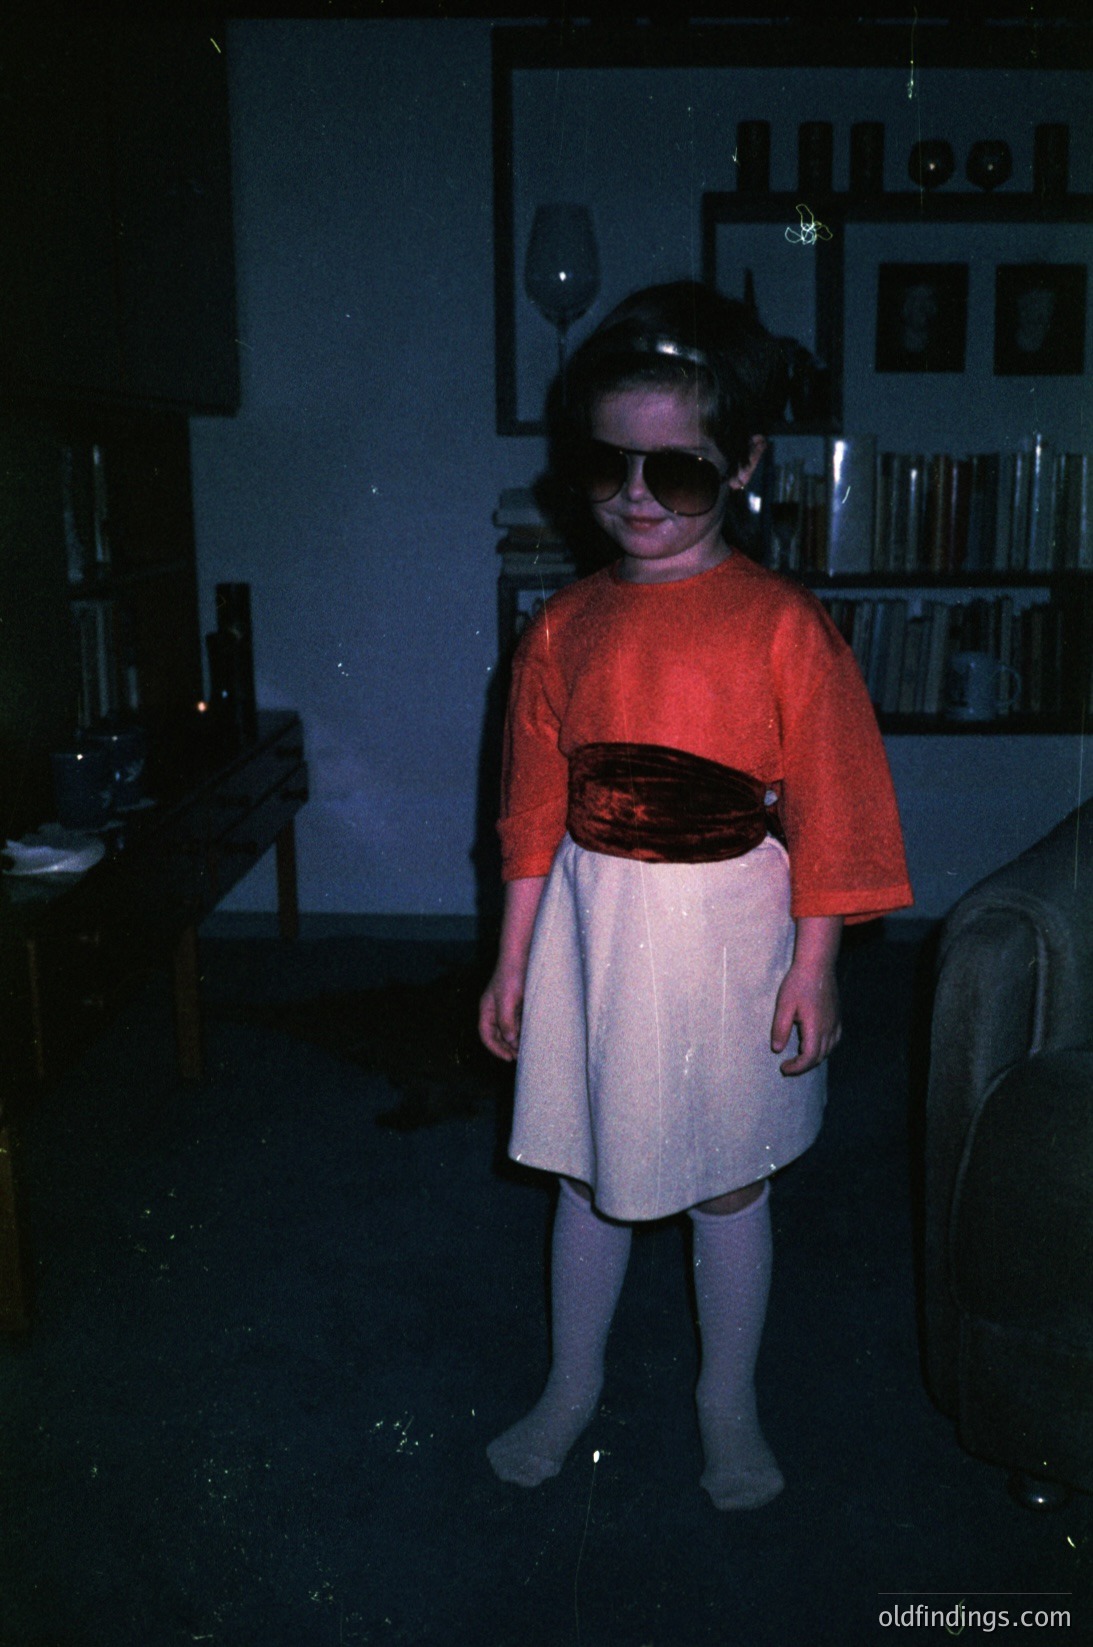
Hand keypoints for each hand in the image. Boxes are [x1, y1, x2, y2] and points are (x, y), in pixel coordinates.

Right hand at [478, 966, 524, 1061]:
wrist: (522, 954)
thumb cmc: (511, 975)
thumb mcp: (507, 1001)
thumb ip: (506, 1022)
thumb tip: (510, 1041)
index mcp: (487, 1009)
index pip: (486, 1035)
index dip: (495, 1049)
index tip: (509, 1058)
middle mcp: (495, 1009)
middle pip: (498, 1034)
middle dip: (507, 1047)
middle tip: (521, 1056)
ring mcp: (507, 1006)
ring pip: (510, 1029)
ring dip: (517, 1039)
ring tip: (528, 1048)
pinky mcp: (518, 1002)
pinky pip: (519, 1021)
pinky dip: (524, 1029)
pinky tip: (533, 1034)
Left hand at [770, 960, 841, 1075]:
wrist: (817, 965)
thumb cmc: (798, 983)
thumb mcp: (784, 1005)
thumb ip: (780, 1028)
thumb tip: (777, 1049)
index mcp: (815, 1027)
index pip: (810, 1058)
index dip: (797, 1067)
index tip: (783, 1068)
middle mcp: (829, 1028)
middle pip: (820, 1057)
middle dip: (804, 1065)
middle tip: (788, 1064)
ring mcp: (835, 1022)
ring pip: (829, 1049)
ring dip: (815, 1057)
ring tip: (799, 1055)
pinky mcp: (837, 1016)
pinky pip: (835, 1039)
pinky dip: (826, 1047)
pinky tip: (816, 1043)